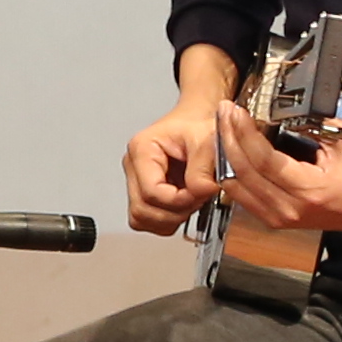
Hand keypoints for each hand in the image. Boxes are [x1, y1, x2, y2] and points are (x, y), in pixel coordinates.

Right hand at [121, 91, 235, 234]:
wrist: (198, 120)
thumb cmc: (199, 125)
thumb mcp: (207, 139)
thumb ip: (203, 168)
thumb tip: (201, 192)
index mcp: (142, 149)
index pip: (151, 192)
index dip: (178, 200)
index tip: (199, 193)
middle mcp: (134, 166)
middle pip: (143, 209)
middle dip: (175, 212)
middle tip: (198, 199)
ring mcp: (136, 181)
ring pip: (141, 218)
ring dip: (170, 218)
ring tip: (191, 201)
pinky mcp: (144, 192)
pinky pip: (147, 220)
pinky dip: (167, 220)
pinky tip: (183, 205)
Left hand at [215, 105, 341, 235]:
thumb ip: (312, 125)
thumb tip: (278, 111)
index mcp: (308, 189)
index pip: (263, 161)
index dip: (245, 134)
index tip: (236, 112)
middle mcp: (288, 208)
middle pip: (243, 173)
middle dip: (228, 138)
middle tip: (224, 112)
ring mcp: (279, 218)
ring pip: (236, 187)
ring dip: (226, 155)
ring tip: (224, 127)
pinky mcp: (275, 220)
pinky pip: (242, 197)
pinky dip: (233, 172)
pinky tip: (231, 151)